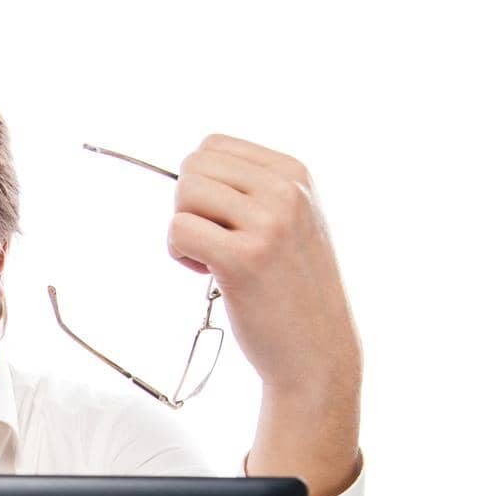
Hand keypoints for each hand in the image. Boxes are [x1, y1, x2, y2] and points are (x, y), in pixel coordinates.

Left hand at [167, 133, 360, 399]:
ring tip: (215, 259)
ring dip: (184, 231)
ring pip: (183, 195)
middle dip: (189, 206)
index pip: (212, 145)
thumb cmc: (290, 288)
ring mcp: (268, 222)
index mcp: (294, 173)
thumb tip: (188, 169)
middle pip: (193, 167)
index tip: (225, 221)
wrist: (316, 350)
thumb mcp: (289, 220)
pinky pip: (178, 230)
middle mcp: (285, 190)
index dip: (202, 186)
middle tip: (216, 243)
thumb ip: (251, 189)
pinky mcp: (244, 258)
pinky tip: (209, 274)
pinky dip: (180, 254)